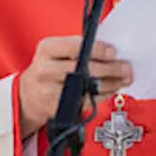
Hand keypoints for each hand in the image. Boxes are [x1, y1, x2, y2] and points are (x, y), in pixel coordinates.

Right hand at [17, 37, 132, 138]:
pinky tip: (111, 90)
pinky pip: (86, 102)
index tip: (113, 52)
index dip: (97, 50)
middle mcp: (45, 69)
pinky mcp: (56, 108)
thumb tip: (112, 51)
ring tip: (122, 79)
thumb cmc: (49, 68)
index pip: (75, 46)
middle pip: (83, 69)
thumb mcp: (57, 51)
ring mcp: (49, 91)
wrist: (29, 95)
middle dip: (110, 69)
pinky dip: (103, 96)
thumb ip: (80, 48)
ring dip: (110, 84)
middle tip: (126, 68)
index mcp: (47, 49)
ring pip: (87, 87)